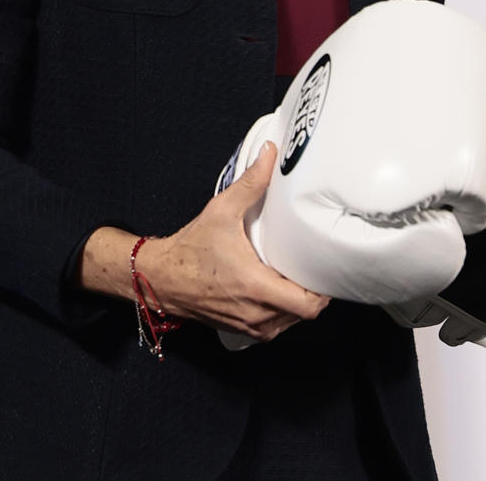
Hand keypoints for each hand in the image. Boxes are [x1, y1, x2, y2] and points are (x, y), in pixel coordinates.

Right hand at [81, 141, 328, 341]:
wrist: (160, 278)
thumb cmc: (189, 250)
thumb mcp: (222, 210)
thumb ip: (251, 183)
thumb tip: (270, 154)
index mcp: (256, 287)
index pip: (308, 304)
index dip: (324, 288)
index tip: (326, 266)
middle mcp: (256, 313)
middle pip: (306, 313)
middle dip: (316, 292)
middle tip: (317, 266)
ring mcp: (249, 326)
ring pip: (292, 322)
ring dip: (299, 302)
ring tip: (300, 276)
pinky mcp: (242, 330)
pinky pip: (275, 327)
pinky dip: (283, 312)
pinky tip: (281, 290)